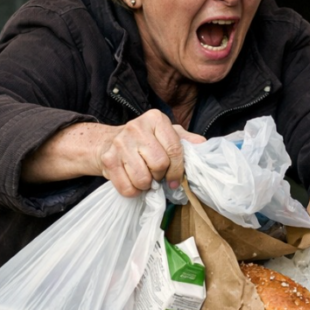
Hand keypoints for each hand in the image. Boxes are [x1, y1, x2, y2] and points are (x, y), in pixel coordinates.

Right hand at [21, 110, 204, 195]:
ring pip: (143, 178)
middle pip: (159, 164)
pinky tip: (131, 180)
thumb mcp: (166, 134)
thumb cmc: (143, 141)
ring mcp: (120, 143)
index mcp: (156, 119)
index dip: (178, 169)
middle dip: (160, 175)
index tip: (175, 180)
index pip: (175, 148)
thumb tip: (204, 145)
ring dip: (146, 185)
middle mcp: (136, 127)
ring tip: (144, 177)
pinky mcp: (108, 159)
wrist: (105, 143)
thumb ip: (185, 140)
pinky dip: (133, 191)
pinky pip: (127, 188)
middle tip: (156, 174)